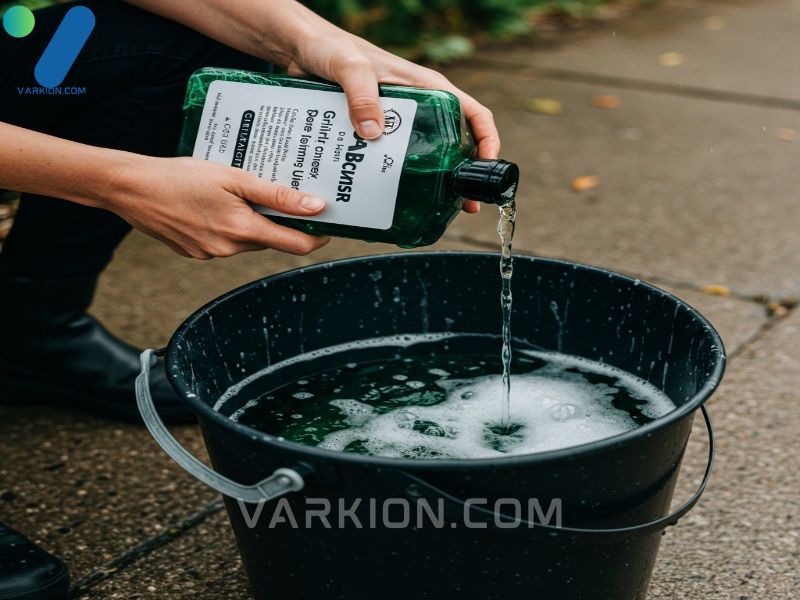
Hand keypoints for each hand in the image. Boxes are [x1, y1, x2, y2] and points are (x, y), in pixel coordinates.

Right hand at [107, 155, 329, 258]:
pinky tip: (218, 204)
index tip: (330, 224)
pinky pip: (226, 242)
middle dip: (282, 222)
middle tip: (286, 194)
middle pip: (272, 240)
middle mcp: (229, 249)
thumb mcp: (234, 178)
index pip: (296, 245)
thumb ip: (277, 195)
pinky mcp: (196, 252)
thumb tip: (315, 207)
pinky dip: (231, 225)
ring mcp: (211, 254)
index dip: (318, 236)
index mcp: (242, 230)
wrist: (130, 188)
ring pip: (248, 240)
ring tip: (244, 193)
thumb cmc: (179, 177)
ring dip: (254, 221)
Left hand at [286, 22, 500, 213]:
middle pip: (455, 144)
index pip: (473, 113)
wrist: (301, 51)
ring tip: (429, 210)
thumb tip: (373, 132)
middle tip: (462, 205)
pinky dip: (394, 181)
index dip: (488, 141)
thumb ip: (361, 94)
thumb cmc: (331, 48)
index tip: (487, 169)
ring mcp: (397, 124)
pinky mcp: (375, 135)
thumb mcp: (348, 67)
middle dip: (462, 175)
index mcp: (427, 88)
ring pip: (424, 158)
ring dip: (430, 184)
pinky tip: (386, 200)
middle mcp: (418, 108)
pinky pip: (392, 161)